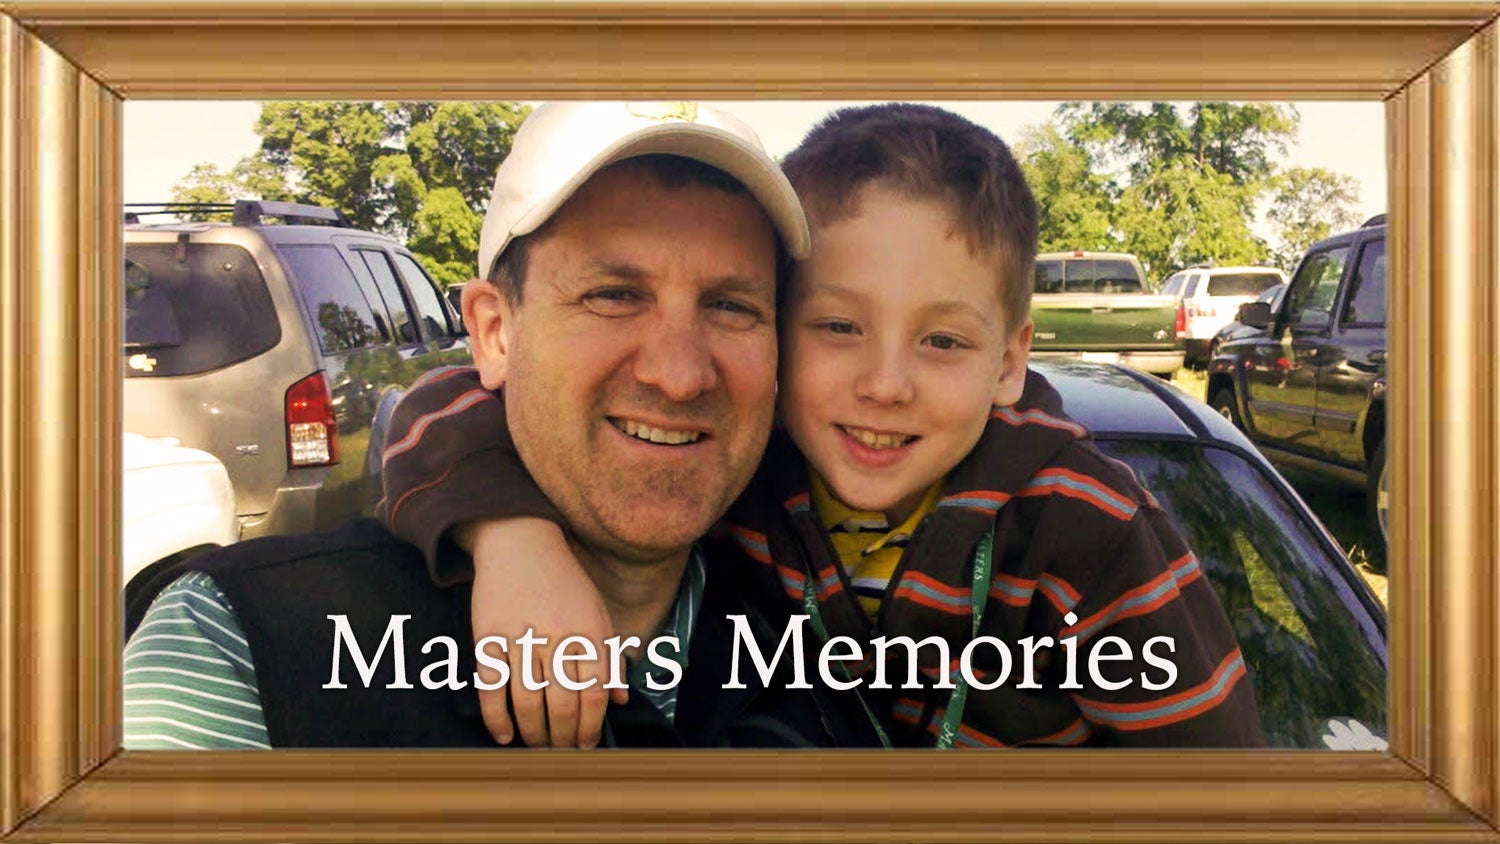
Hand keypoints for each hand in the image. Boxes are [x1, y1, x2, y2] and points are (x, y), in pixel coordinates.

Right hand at [456, 518, 627, 747]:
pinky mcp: (488, 637)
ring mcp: (521, 638)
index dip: (591, 725)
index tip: (587, 744)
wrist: (520, 543)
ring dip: (534, 732)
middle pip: (563, 703)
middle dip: (564, 737)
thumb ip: (611, 656)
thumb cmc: (564, 582)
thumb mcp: (598, 612)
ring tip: (538, 747)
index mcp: (588, 631)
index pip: (595, 692)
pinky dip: (496, 716)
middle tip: (561, 753)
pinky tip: (504, 735)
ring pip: (529, 701)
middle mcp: (557, 637)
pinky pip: (491, 687)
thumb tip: (620, 700)